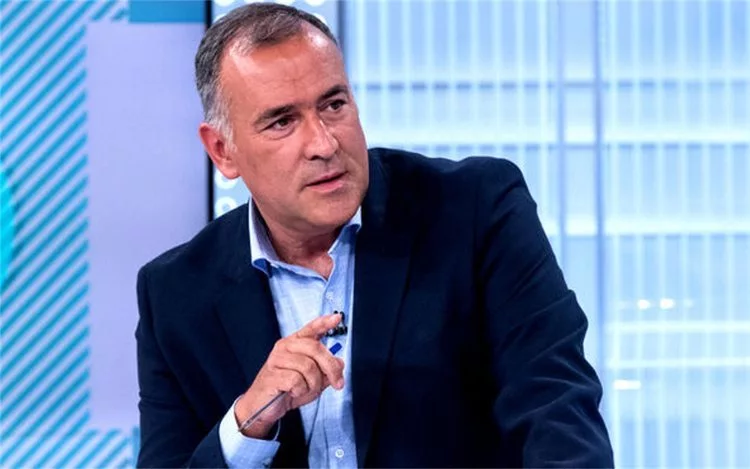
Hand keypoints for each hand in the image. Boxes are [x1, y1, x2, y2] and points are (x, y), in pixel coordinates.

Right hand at [234, 314, 344, 437]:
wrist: (262, 408)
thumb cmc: (286, 391)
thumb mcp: (313, 381)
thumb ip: (326, 370)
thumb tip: (339, 362)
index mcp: (295, 344)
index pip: (311, 329)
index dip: (324, 323)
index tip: (336, 318)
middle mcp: (285, 347)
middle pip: (315, 348)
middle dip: (331, 367)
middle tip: (338, 383)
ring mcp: (277, 359)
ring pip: (308, 367)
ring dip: (313, 384)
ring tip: (305, 390)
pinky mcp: (273, 374)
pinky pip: (297, 380)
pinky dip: (300, 391)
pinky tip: (293, 392)